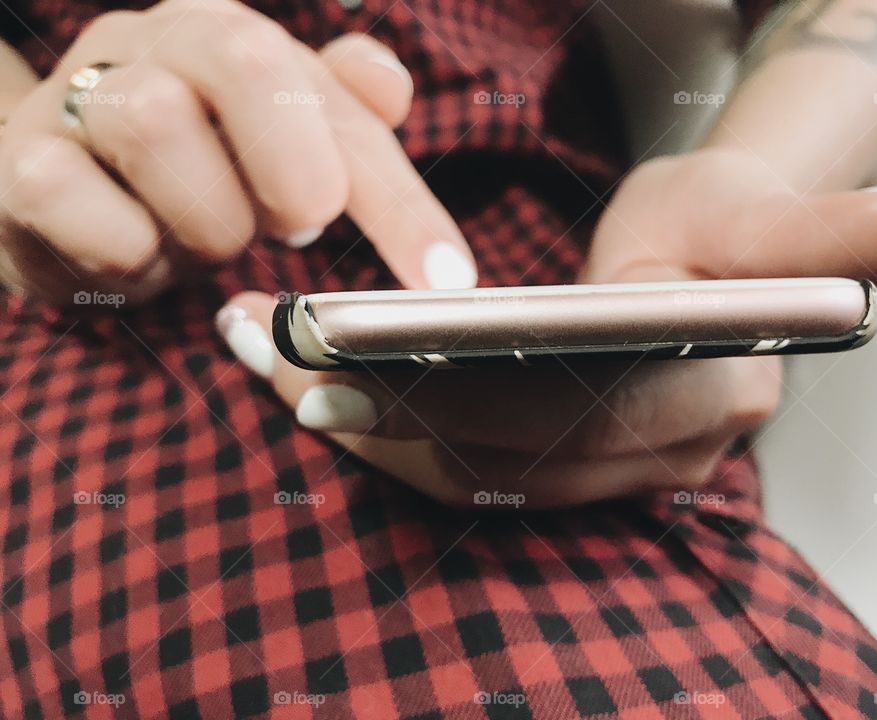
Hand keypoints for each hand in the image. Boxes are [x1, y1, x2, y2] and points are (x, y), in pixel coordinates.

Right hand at [0, 1, 476, 304]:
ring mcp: (76, 99)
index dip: (398, 193)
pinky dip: (126, 251)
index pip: (337, 92)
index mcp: (228, 37)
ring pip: (153, 124)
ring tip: (206, 241)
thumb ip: (345, 120)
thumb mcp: (281, 149)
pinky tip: (137, 259)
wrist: (67, 200)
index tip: (446, 277)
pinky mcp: (20, 166)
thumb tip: (388, 86)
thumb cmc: (196, 177)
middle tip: (298, 225)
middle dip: (293, 165)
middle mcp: (151, 46)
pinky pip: (72, 199)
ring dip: (206, 217)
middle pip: (243, 59)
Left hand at [219, 148, 876, 506]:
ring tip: (290, 388)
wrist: (715, 252)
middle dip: (393, 423)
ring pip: (484, 475)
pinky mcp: (572, 463)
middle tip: (291, 378)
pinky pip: (477, 470)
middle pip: (512, 457)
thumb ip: (827, 233)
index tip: (362, 372)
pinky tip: (336, 405)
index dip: (467, 405)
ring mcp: (613, 470)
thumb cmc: (730, 224)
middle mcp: (662, 454)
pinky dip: (401, 444)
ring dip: (380, 438)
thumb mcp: (769, 215)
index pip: (577, 421)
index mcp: (711, 397)